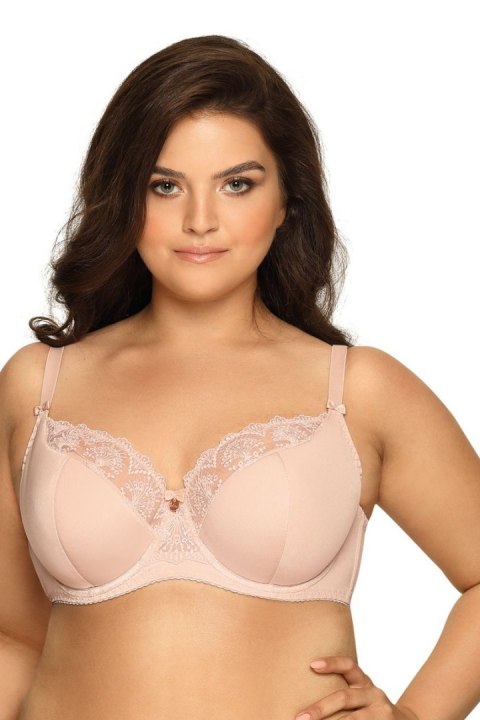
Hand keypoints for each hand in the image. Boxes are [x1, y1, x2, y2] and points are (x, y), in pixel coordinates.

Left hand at [294, 655, 418, 719]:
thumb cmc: (371, 709)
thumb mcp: (361, 695)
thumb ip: (343, 694)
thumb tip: (306, 703)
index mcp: (364, 683)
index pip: (349, 666)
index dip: (332, 663)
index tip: (312, 665)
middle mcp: (373, 695)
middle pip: (344, 698)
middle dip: (320, 708)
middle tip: (300, 717)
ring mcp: (380, 713)